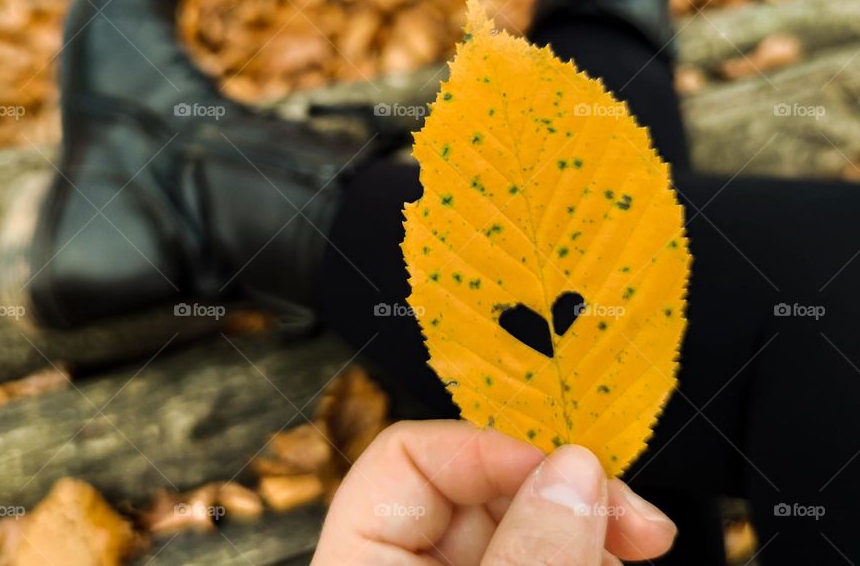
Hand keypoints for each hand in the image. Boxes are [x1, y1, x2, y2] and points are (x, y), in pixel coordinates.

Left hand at [312, 419, 676, 564]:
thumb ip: (530, 555)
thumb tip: (577, 471)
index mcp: (361, 563)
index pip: (406, 458)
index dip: (488, 447)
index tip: (566, 463)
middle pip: (478, 489)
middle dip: (561, 487)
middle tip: (635, 511)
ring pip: (521, 526)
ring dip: (587, 523)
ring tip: (641, 539)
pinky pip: (540, 560)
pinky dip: (582, 554)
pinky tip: (620, 556)